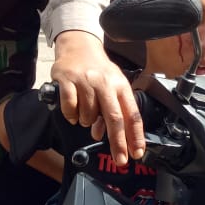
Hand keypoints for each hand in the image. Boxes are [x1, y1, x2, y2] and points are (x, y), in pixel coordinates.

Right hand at [52, 31, 144, 165]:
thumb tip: (103, 135)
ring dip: (87, 122)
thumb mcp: (111, 85)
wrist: (78, 44)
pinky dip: (71, 115)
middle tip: (120, 160)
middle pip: (114, 118)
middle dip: (118, 143)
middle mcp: (105, 83)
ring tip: (86, 113)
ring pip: (89, 116)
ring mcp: (85, 82)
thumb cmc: (98, 69)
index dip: (135, 135)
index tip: (137, 153)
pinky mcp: (67, 81)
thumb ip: (112, 110)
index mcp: (120, 85)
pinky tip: (73, 110)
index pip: (132, 114)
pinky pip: (70, 109)